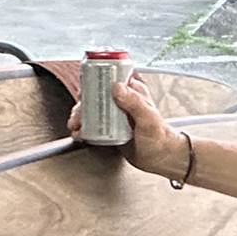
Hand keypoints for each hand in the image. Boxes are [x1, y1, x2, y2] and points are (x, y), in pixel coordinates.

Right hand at [65, 70, 185, 176]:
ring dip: (80, 117)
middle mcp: (122, 100)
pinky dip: (83, 128)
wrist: (160, 158)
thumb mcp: (147, 118)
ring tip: (76, 126)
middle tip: (78, 114)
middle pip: (96, 94)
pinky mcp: (110, 128)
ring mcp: (115, 115)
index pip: (111, 77)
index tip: (84, 86)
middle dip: (83, 103)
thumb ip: (134, 102)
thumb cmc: (160, 137)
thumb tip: (116, 87)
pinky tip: (80, 134)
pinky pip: (93, 124)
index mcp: (132, 91)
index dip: (95, 79)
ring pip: (91, 110)